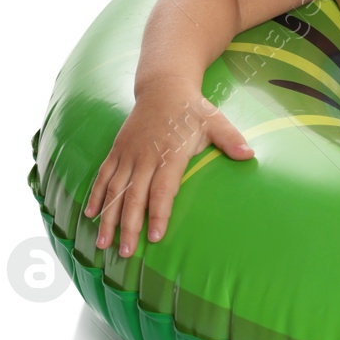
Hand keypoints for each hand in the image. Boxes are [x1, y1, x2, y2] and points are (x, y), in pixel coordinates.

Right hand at [82, 82, 254, 258]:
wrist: (163, 87)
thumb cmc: (192, 110)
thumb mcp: (215, 121)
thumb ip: (230, 139)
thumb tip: (249, 155)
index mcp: (170, 154)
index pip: (162, 190)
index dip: (158, 213)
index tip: (155, 237)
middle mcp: (145, 156)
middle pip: (134, 196)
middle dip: (128, 226)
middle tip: (125, 252)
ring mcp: (128, 154)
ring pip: (114, 190)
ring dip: (108, 218)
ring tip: (103, 243)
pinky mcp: (117, 150)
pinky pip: (104, 175)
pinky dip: (96, 195)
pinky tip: (90, 214)